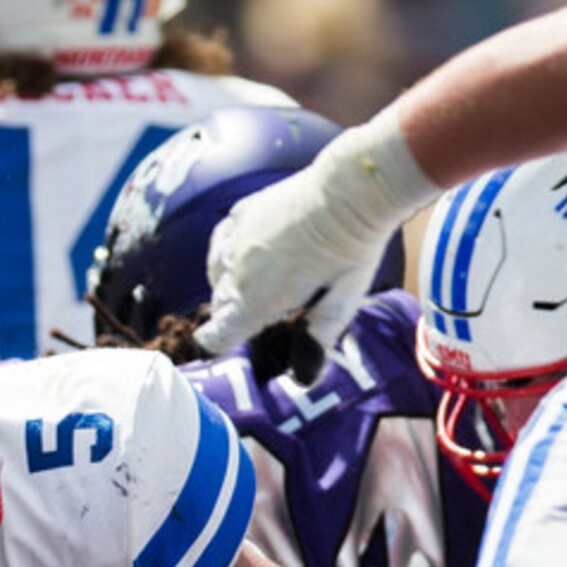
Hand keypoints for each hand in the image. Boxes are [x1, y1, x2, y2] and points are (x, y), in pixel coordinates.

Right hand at [195, 118, 433, 359]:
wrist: (352, 186)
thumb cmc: (353, 248)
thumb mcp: (344, 301)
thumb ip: (318, 339)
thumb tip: (304, 380)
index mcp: (256, 301)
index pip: (213, 338)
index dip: (219, 345)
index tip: (231, 343)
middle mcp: (236, 273)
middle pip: (220, 309)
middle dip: (236, 314)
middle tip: (271, 309)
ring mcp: (235, 240)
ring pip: (217, 277)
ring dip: (232, 285)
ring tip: (263, 283)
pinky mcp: (240, 215)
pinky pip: (220, 246)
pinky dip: (228, 256)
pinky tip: (246, 257)